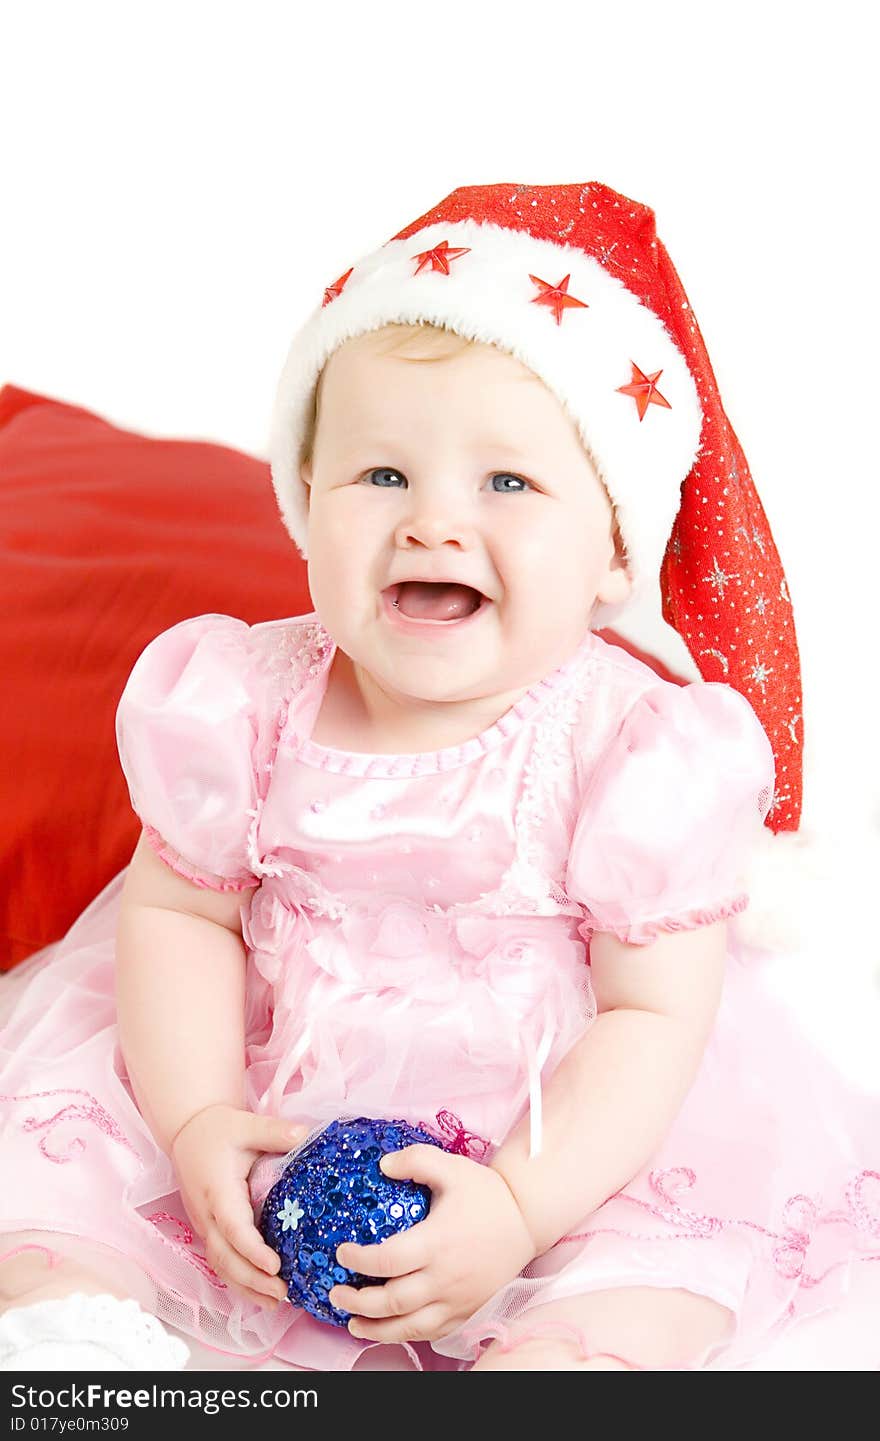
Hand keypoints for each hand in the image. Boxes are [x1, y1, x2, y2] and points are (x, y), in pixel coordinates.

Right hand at [170, 1104, 309, 1311]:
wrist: (188, 1132)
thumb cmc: (218, 1129)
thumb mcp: (246, 1124)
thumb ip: (274, 1131)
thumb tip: (305, 1134)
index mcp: (218, 1190)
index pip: (233, 1227)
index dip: (252, 1250)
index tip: (275, 1266)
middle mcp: (207, 1214)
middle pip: (224, 1256)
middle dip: (252, 1279)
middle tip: (282, 1292)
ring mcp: (204, 1225)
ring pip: (220, 1265)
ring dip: (245, 1287)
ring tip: (275, 1302)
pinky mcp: (208, 1229)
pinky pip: (220, 1261)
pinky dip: (237, 1281)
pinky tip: (259, 1293)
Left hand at [327, 1144, 535, 1343]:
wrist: (526, 1220)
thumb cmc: (486, 1194)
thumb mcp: (451, 1167)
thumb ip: (415, 1160)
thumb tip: (382, 1165)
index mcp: (436, 1242)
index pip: (387, 1259)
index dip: (358, 1260)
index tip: (341, 1253)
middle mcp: (444, 1277)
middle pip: (392, 1301)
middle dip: (357, 1301)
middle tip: (336, 1293)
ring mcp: (457, 1299)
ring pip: (409, 1326)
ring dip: (376, 1328)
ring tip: (352, 1322)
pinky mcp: (466, 1311)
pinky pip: (431, 1332)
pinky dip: (405, 1334)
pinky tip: (389, 1328)